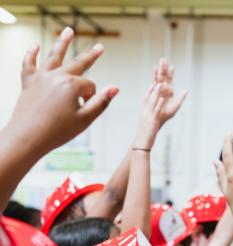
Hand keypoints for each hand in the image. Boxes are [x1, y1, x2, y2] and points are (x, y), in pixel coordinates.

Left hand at [5, 27, 117, 157]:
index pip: (90, 86)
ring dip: (63, 42)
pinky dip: (32, 54)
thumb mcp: (84, 120)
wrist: (27, 138)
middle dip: (91, 56)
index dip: (91, 98)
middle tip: (100, 47)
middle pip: (78, 63)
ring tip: (69, 31)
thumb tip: (115, 88)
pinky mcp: (28, 82)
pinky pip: (30, 64)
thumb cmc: (57, 132)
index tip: (84, 111)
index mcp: (72, 86)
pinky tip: (36, 46)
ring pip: (54, 55)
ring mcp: (41, 77)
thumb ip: (100, 102)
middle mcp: (57, 76)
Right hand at [133, 82, 167, 149]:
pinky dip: (158, 104)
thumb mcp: (147, 126)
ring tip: (160, 84)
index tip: (152, 85)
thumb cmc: (144, 137)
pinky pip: (156, 110)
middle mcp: (144, 112)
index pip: (146, 100)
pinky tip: (162, 98)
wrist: (141, 144)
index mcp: (144, 113)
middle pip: (148, 98)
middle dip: (152, 89)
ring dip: (156, 92)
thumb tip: (152, 120)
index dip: (149, 92)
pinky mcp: (152, 120)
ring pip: (152, 102)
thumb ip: (149, 120)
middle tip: (156, 80)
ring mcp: (148, 116)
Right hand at [152, 58, 186, 126]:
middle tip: (163, 59)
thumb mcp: (176, 105)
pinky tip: (155, 73)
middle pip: (163, 77)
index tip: (173, 66)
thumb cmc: (165, 114)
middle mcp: (162, 90)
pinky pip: (154, 85)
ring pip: (158, 79)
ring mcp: (157, 91)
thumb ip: (181, 97)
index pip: (170, 80)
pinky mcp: (153, 95)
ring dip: (159, 71)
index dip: (171, 73)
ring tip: (159, 63)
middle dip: (163, 68)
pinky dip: (155, 79)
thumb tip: (186, 90)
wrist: (156, 120)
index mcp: (168, 91)